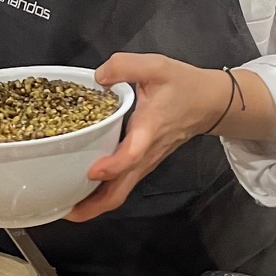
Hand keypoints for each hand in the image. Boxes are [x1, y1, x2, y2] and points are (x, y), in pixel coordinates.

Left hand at [68, 54, 233, 222]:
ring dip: (94, 204)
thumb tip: (98, 77)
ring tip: (66, 207)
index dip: (112, 166)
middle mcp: (146, 153)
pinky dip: (102, 193)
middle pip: (121, 191)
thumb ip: (124, 66)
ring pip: (120, 192)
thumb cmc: (184, 86)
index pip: (132, 155)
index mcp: (149, 129)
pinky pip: (123, 185)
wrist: (209, 102)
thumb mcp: (156, 65)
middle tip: (65, 210)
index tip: (92, 171)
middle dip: (93, 205)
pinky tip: (83, 190)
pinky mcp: (143, 163)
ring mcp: (145, 162)